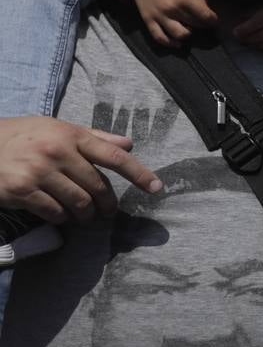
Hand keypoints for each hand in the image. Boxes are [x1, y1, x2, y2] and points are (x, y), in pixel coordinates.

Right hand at [0, 117, 161, 222]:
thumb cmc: (23, 136)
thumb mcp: (57, 129)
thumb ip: (94, 137)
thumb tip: (129, 143)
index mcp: (71, 134)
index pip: (114, 156)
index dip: (139, 173)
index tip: (156, 188)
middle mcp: (57, 151)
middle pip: (98, 186)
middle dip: (107, 203)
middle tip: (107, 211)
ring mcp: (39, 171)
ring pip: (79, 202)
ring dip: (85, 214)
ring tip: (84, 216)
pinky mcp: (21, 189)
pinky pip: (55, 212)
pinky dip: (62, 218)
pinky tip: (60, 216)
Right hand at [128, 0, 217, 46]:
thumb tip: (208, 13)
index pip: (204, 16)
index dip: (212, 20)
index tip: (214, 20)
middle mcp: (172, 9)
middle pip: (194, 25)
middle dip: (201, 25)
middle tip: (202, 22)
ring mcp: (159, 16)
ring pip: (179, 35)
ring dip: (187, 34)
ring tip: (189, 28)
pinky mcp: (148, 21)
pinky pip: (159, 37)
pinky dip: (169, 43)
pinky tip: (177, 43)